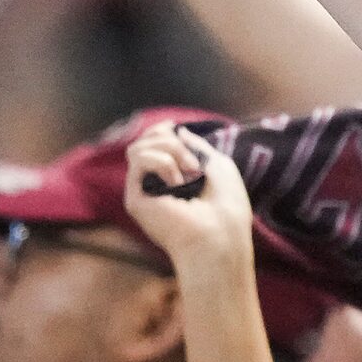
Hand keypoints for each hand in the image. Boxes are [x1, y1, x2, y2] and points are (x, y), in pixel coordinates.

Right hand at [122, 121, 254, 273]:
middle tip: (193, 162)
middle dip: (167, 139)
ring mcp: (143, 193)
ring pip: (137, 149)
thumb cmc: (227, 206)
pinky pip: (139, 161)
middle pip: (141, 143)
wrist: (221, 236)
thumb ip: (196, 146)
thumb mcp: (217, 164)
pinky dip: (162, 162)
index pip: (151, 145)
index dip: (159, 130)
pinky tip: (177, 182)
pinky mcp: (134, 199)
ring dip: (169, 150)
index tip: (175, 126)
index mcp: (172, 179)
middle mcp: (154, 186)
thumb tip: (177, 130)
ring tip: (191, 172)